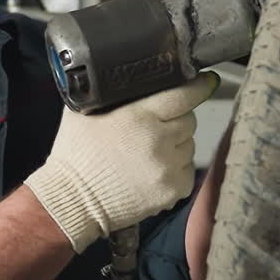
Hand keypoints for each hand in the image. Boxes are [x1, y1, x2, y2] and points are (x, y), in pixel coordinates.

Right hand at [24, 73, 216, 252]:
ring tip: (146, 153)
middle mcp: (159, 140)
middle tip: (151, 129)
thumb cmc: (76, 155)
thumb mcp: (85, 111)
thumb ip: (111, 92)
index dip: (197, 85)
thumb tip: (132, 78)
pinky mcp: (174, 190)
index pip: (183, 94)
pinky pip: (187, 170)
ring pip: (189, 145)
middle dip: (175, 120)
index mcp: (139, 116)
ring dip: (175, 145)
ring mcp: (168, 167)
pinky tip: (151, 171)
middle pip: (189, 120)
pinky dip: (174, 169)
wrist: (73, 201)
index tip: (206, 80)